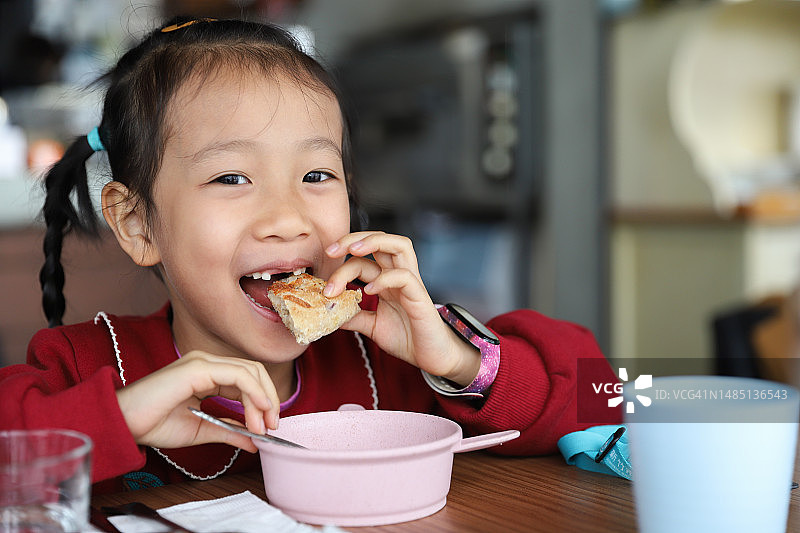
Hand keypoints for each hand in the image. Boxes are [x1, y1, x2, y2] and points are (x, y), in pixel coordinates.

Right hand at [115, 351, 279, 452]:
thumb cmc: (153, 423)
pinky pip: (238, 375)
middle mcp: (207, 363)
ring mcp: (202, 361)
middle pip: (254, 371)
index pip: (248, 379)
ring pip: (250, 371)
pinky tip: (258, 411)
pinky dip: (254, 393)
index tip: (267, 428)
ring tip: (263, 426)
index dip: (263, 402)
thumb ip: (229, 431)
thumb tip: (254, 441)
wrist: (123, 423)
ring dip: (264, 399)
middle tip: (272, 426)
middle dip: (269, 399)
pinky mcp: (198, 367)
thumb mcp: (201, 430)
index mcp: (207, 374)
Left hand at [324, 231, 479, 386]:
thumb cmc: (408, 338)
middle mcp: (399, 276)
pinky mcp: (420, 296)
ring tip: (352, 251)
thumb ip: (353, 316)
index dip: (341, 264)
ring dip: (373, 242)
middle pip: (381, 240)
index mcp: (387, 280)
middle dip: (353, 239)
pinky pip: (404, 277)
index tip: (323, 283)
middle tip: (330, 251)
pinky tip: (369, 290)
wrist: (432, 357)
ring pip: (399, 245)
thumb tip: (328, 312)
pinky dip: (384, 279)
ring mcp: (411, 283)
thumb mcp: (372, 326)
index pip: (363, 258)